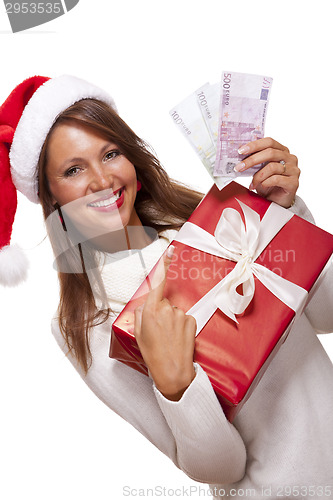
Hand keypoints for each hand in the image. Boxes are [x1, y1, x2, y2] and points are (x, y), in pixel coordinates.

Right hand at [134, 246, 195, 400]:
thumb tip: (145, 306)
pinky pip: (185, 318)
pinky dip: (181, 326)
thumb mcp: (138, 334)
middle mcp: (166, 309)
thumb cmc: (152, 354)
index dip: (164, 265)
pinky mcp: (192, 321)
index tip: (170, 250)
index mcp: (150, 311)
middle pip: (164, 302)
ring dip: (172, 321)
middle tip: (158, 332)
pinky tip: (178, 339)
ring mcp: (180, 315)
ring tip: (169, 338)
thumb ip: (140, 314)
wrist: (172, 372)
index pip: (157, 282)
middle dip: (161, 312)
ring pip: (175, 311)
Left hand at [235, 137, 299, 207]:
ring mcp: (293, 170)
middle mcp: (290, 158)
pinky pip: (276, 179)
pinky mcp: (293, 183)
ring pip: (272, 167)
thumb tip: (239, 155)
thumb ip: (255, 161)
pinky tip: (259, 187)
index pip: (269, 142)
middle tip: (239, 167)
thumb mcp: (260, 170)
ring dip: (258, 176)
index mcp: (282, 151)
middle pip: (270, 153)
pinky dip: (264, 182)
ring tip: (252, 183)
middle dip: (252, 160)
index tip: (240, 150)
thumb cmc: (268, 184)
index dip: (255, 145)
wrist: (276, 201)